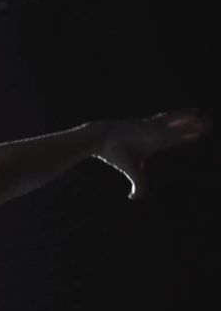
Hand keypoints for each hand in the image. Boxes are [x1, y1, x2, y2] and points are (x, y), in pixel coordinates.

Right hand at [95, 109, 210, 198]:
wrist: (101, 139)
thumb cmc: (114, 154)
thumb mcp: (130, 171)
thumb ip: (137, 184)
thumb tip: (133, 198)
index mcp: (152, 145)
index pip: (173, 141)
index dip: (185, 138)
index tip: (197, 136)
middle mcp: (156, 134)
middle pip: (179, 131)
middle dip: (193, 128)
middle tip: (209, 125)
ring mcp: (154, 127)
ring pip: (177, 124)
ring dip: (191, 121)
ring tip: (205, 116)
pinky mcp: (150, 123)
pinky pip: (169, 119)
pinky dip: (181, 116)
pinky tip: (193, 112)